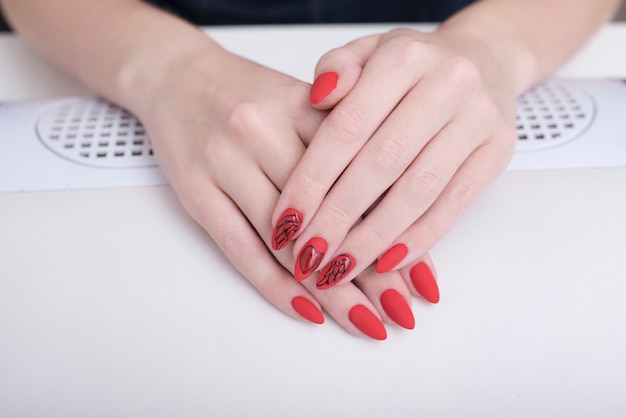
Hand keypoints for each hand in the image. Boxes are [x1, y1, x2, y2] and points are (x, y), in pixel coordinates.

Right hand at [127, 41, 427, 338]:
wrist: (178, 76)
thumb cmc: (251, 95)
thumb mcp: (305, 102)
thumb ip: (347, 145)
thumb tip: (395, 211)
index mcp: (303, 106)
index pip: (360, 177)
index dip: (395, 229)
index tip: (420, 274)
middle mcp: (265, 131)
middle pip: (327, 212)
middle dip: (370, 270)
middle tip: (400, 310)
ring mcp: (226, 162)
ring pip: (286, 239)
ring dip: (328, 288)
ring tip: (363, 320)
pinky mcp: (197, 190)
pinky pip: (240, 247)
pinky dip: (274, 285)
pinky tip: (306, 310)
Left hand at [272, 27, 515, 289]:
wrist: (482, 58)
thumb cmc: (411, 66)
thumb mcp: (367, 52)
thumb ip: (336, 70)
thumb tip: (316, 99)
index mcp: (402, 57)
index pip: (347, 127)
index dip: (313, 179)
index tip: (285, 222)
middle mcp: (446, 83)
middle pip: (382, 163)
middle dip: (339, 218)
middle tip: (308, 256)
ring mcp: (478, 119)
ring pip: (419, 191)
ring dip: (375, 238)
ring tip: (340, 269)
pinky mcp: (498, 152)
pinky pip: (456, 204)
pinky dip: (419, 239)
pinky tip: (386, 262)